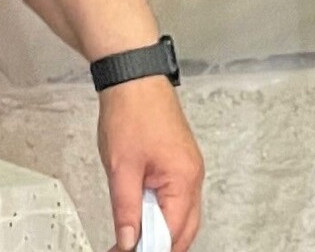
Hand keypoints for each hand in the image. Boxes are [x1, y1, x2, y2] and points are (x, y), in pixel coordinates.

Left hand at [98, 77, 203, 250]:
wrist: (134, 79)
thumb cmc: (132, 113)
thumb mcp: (121, 169)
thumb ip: (126, 210)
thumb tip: (129, 241)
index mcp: (183, 178)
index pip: (173, 232)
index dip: (150, 248)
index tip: (127, 251)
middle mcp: (192, 176)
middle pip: (184, 229)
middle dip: (159, 245)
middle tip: (129, 247)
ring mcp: (188, 169)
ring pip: (181, 215)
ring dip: (159, 230)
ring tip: (131, 234)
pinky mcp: (179, 163)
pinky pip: (176, 199)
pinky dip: (160, 213)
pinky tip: (141, 213)